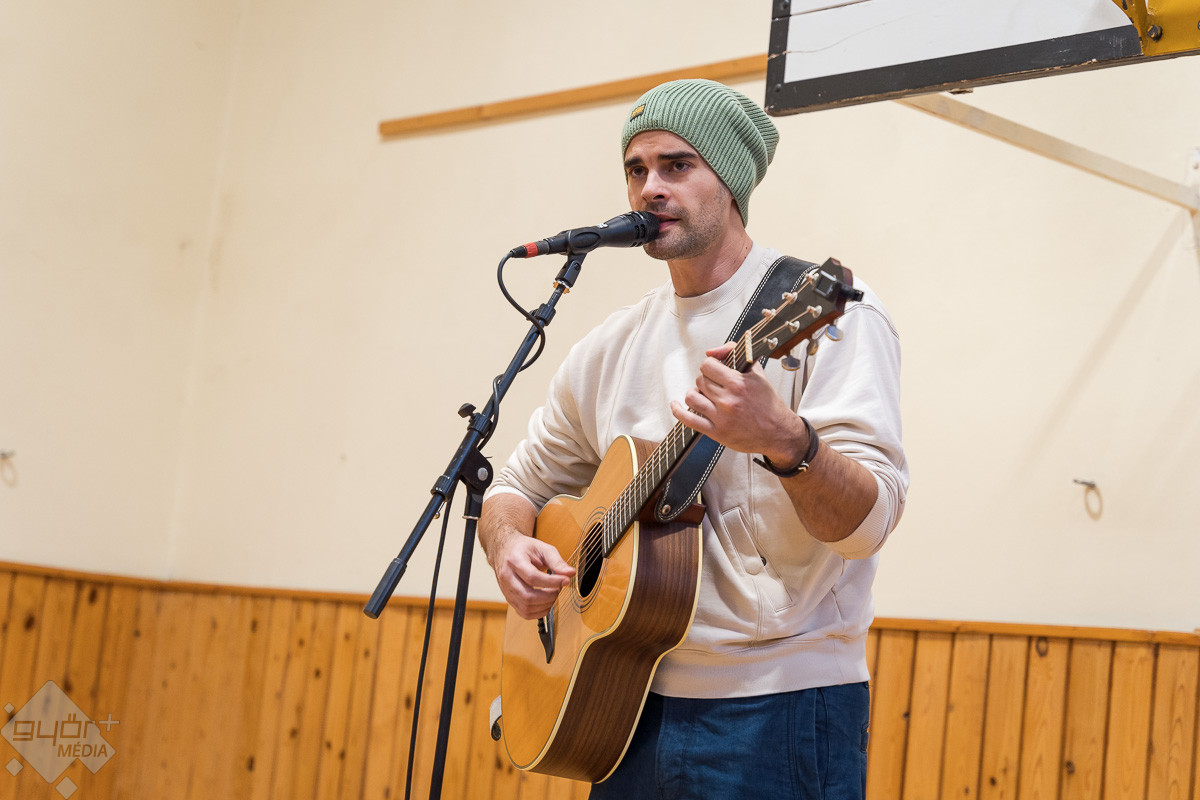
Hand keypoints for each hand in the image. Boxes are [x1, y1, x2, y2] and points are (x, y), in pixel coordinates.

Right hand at [492, 534, 575, 619]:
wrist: (506, 551)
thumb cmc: (524, 549)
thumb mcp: (542, 548)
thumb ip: (557, 561)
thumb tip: (570, 573)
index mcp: (514, 560)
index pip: (532, 577)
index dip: (552, 582)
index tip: (565, 580)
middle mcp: (507, 577)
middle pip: (528, 596)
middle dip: (549, 596)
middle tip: (559, 588)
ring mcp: (506, 590)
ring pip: (526, 607)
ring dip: (545, 604)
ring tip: (553, 593)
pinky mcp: (509, 599)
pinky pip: (524, 613)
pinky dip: (539, 611)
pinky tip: (546, 601)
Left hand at [669, 342, 807, 464]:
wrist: (778, 432)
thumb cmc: (768, 404)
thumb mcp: (757, 373)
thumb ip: (736, 353)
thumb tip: (712, 350)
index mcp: (738, 383)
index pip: (707, 365)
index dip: (709, 366)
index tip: (714, 370)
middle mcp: (728, 400)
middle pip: (700, 380)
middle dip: (705, 380)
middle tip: (714, 385)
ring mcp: (721, 417)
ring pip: (692, 397)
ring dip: (695, 393)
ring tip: (703, 395)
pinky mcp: (716, 432)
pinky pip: (689, 420)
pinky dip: (678, 411)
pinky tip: (676, 405)